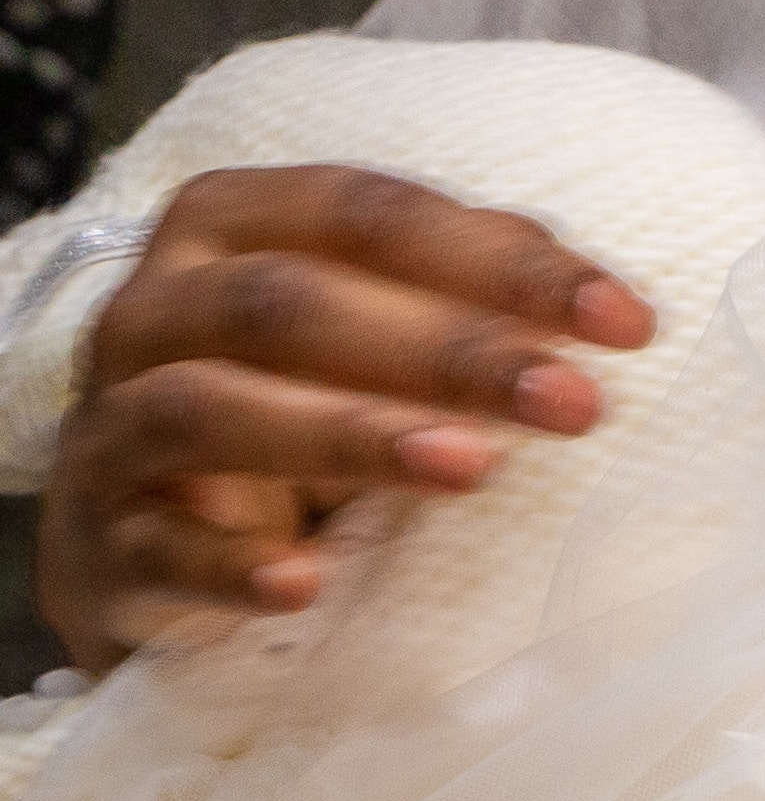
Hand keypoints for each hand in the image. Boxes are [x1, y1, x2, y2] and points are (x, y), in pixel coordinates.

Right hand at [34, 170, 651, 670]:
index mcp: (230, 224)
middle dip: (447, 351)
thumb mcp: (376, 327)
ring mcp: (113, 427)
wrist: (151, 529)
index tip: (627, 323)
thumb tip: (600, 297)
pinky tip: (309, 584)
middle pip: (291, 305)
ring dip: (350, 436)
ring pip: (213, 408)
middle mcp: (153, 310)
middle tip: (574, 403)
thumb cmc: (294, 396)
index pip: (371, 216)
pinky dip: (232, 566)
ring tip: (472, 469)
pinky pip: (159, 549)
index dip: (502, 262)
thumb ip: (470, 290)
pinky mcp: (101, 543)